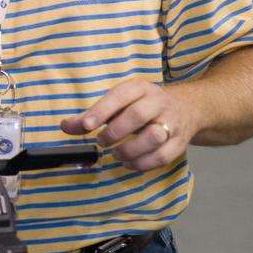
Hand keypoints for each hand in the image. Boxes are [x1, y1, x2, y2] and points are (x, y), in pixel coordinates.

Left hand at [60, 79, 196, 170]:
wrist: (186, 108)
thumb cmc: (142, 106)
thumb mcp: (118, 103)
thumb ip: (90, 115)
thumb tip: (66, 126)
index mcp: (139, 88)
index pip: (120, 96)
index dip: (102, 110)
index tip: (86, 125)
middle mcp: (158, 102)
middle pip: (138, 115)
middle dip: (115, 131)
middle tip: (101, 142)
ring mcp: (172, 122)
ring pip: (154, 137)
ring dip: (130, 149)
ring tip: (116, 153)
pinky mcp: (180, 142)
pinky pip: (163, 156)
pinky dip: (142, 163)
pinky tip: (128, 162)